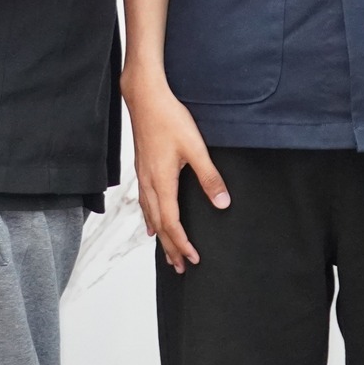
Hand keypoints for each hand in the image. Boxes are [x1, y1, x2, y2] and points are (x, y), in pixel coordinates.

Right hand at [123, 76, 227, 270]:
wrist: (144, 97)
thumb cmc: (168, 118)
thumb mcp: (195, 147)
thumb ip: (209, 176)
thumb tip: (222, 203)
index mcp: (162, 182)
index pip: (172, 223)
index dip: (182, 243)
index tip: (193, 259)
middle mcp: (148, 184)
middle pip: (159, 225)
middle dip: (170, 248)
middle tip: (180, 268)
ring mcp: (142, 177)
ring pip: (149, 216)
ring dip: (160, 236)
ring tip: (167, 252)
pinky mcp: (141, 168)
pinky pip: (143, 203)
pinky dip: (149, 218)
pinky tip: (150, 222)